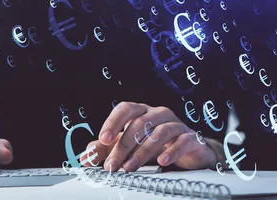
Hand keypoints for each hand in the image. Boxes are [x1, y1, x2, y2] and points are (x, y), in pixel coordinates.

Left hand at [80, 102, 222, 171]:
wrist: (191, 152)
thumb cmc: (157, 145)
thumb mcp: (130, 147)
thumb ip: (107, 150)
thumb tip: (86, 156)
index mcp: (142, 112)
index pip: (126, 109)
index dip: (113, 122)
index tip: (103, 139)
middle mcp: (159, 114)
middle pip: (140, 123)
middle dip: (123, 146)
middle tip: (112, 165)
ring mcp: (176, 124)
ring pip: (160, 132)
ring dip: (142, 152)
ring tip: (129, 167)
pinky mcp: (191, 137)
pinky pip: (182, 141)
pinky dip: (172, 150)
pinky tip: (162, 161)